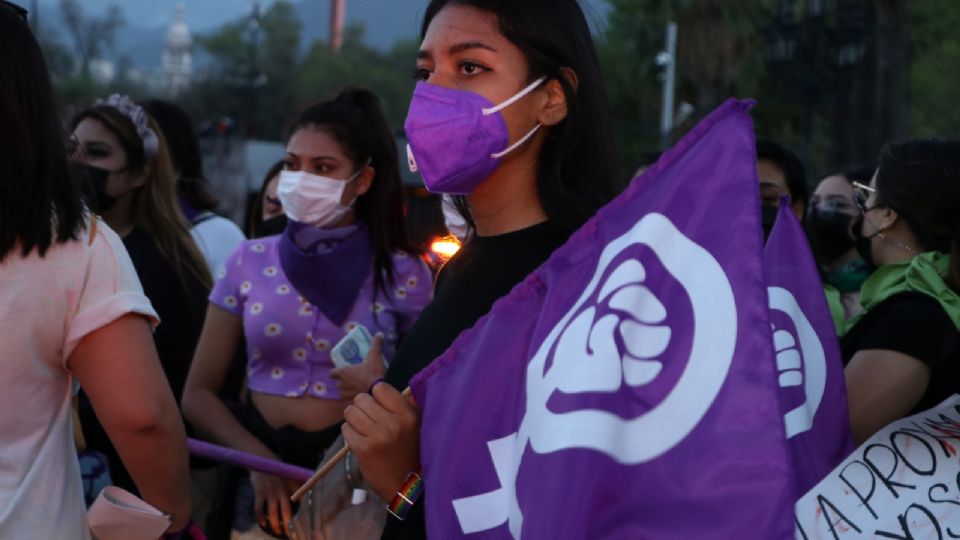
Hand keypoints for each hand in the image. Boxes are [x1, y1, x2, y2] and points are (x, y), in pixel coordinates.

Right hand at [250, 470, 298, 536]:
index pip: (298, 503)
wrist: (263, 459)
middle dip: (287, 524)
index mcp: (290, 487)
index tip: (301, 524)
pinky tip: (262, 523)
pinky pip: (258, 508)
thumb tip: (303, 498)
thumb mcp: (290, 477)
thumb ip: (297, 487)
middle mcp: (281, 491)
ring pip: (272, 513)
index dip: (300, 513)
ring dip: (275, 524)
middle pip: (286, 511)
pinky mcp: (259, 492)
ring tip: (277, 531)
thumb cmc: (278, 471)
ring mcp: (270, 492)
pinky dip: (260, 517)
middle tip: (288, 533)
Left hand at [330, 333, 385, 401]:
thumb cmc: (374, 373)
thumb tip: (379, 333)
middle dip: (344, 383)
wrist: (379, 392)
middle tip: (354, 381)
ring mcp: (345, 396)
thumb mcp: (375, 356)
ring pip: (343, 394)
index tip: (342, 372)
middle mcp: (341, 385)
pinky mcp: (351, 404)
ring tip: (357, 391)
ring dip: (348, 393)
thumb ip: (376, 344)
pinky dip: (353, 402)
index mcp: (343, 373)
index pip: (332, 373)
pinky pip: (349, 403)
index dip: (336, 373)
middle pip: (338, 384)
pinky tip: (360, 400)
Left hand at [342, 383, 419, 500]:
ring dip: (354, 420)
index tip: (380, 407)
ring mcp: (377, 436)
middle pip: (362, 399)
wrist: (405, 484)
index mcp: (407, 414)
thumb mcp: (415, 424)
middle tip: (369, 419)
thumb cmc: (410, 450)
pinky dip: (350, 434)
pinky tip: (360, 440)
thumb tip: (389, 387)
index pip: (380, 388)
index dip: (376, 396)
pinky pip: (346, 429)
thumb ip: (405, 404)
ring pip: (350, 412)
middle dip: (362, 407)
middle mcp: (392, 423)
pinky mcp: (363, 449)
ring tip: (363, 429)